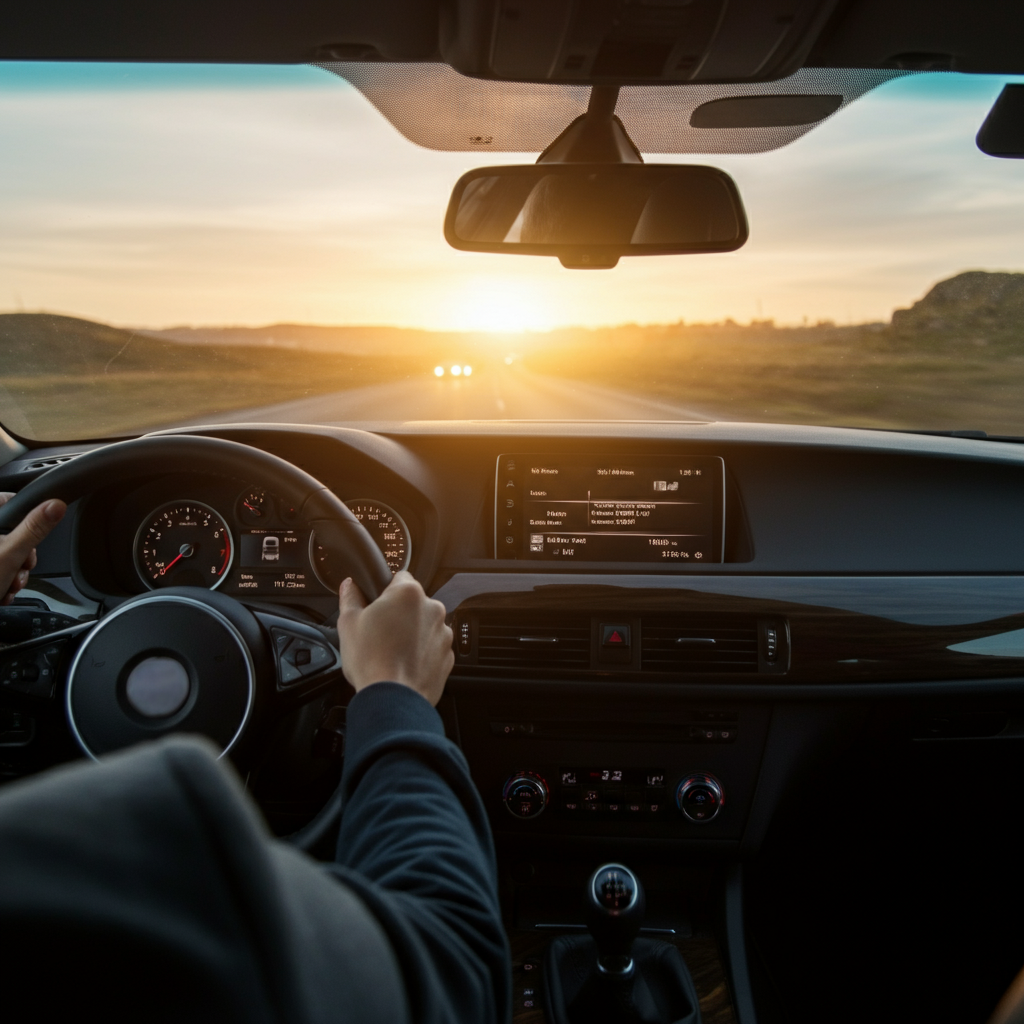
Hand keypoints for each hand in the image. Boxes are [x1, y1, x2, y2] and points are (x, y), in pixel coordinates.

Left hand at [0, 494, 66, 604]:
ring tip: (11, 584)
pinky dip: (2, 577)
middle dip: (22, 554)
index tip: (34, 531)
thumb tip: (55, 505)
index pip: (5, 500)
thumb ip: (34, 528)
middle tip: (22, 566)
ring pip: (3, 551)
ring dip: (15, 571)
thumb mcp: (11, 554)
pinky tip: (2, 590)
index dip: (25, 515)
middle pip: (8, 531)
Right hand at [337, 571, 453, 705]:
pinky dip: (422, 652)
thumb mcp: (349, 623)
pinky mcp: (448, 655)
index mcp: (408, 593)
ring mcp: (443, 633)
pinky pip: (433, 647)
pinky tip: (404, 663)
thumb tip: (349, 585)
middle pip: (414, 603)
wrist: (393, 699)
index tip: (377, 605)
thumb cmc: (371, 661)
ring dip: (412, 633)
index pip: (400, 577)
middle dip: (399, 614)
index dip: (386, 591)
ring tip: (391, 651)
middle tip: (380, 632)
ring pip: (425, 625)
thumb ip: (350, 598)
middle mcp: (432, 608)